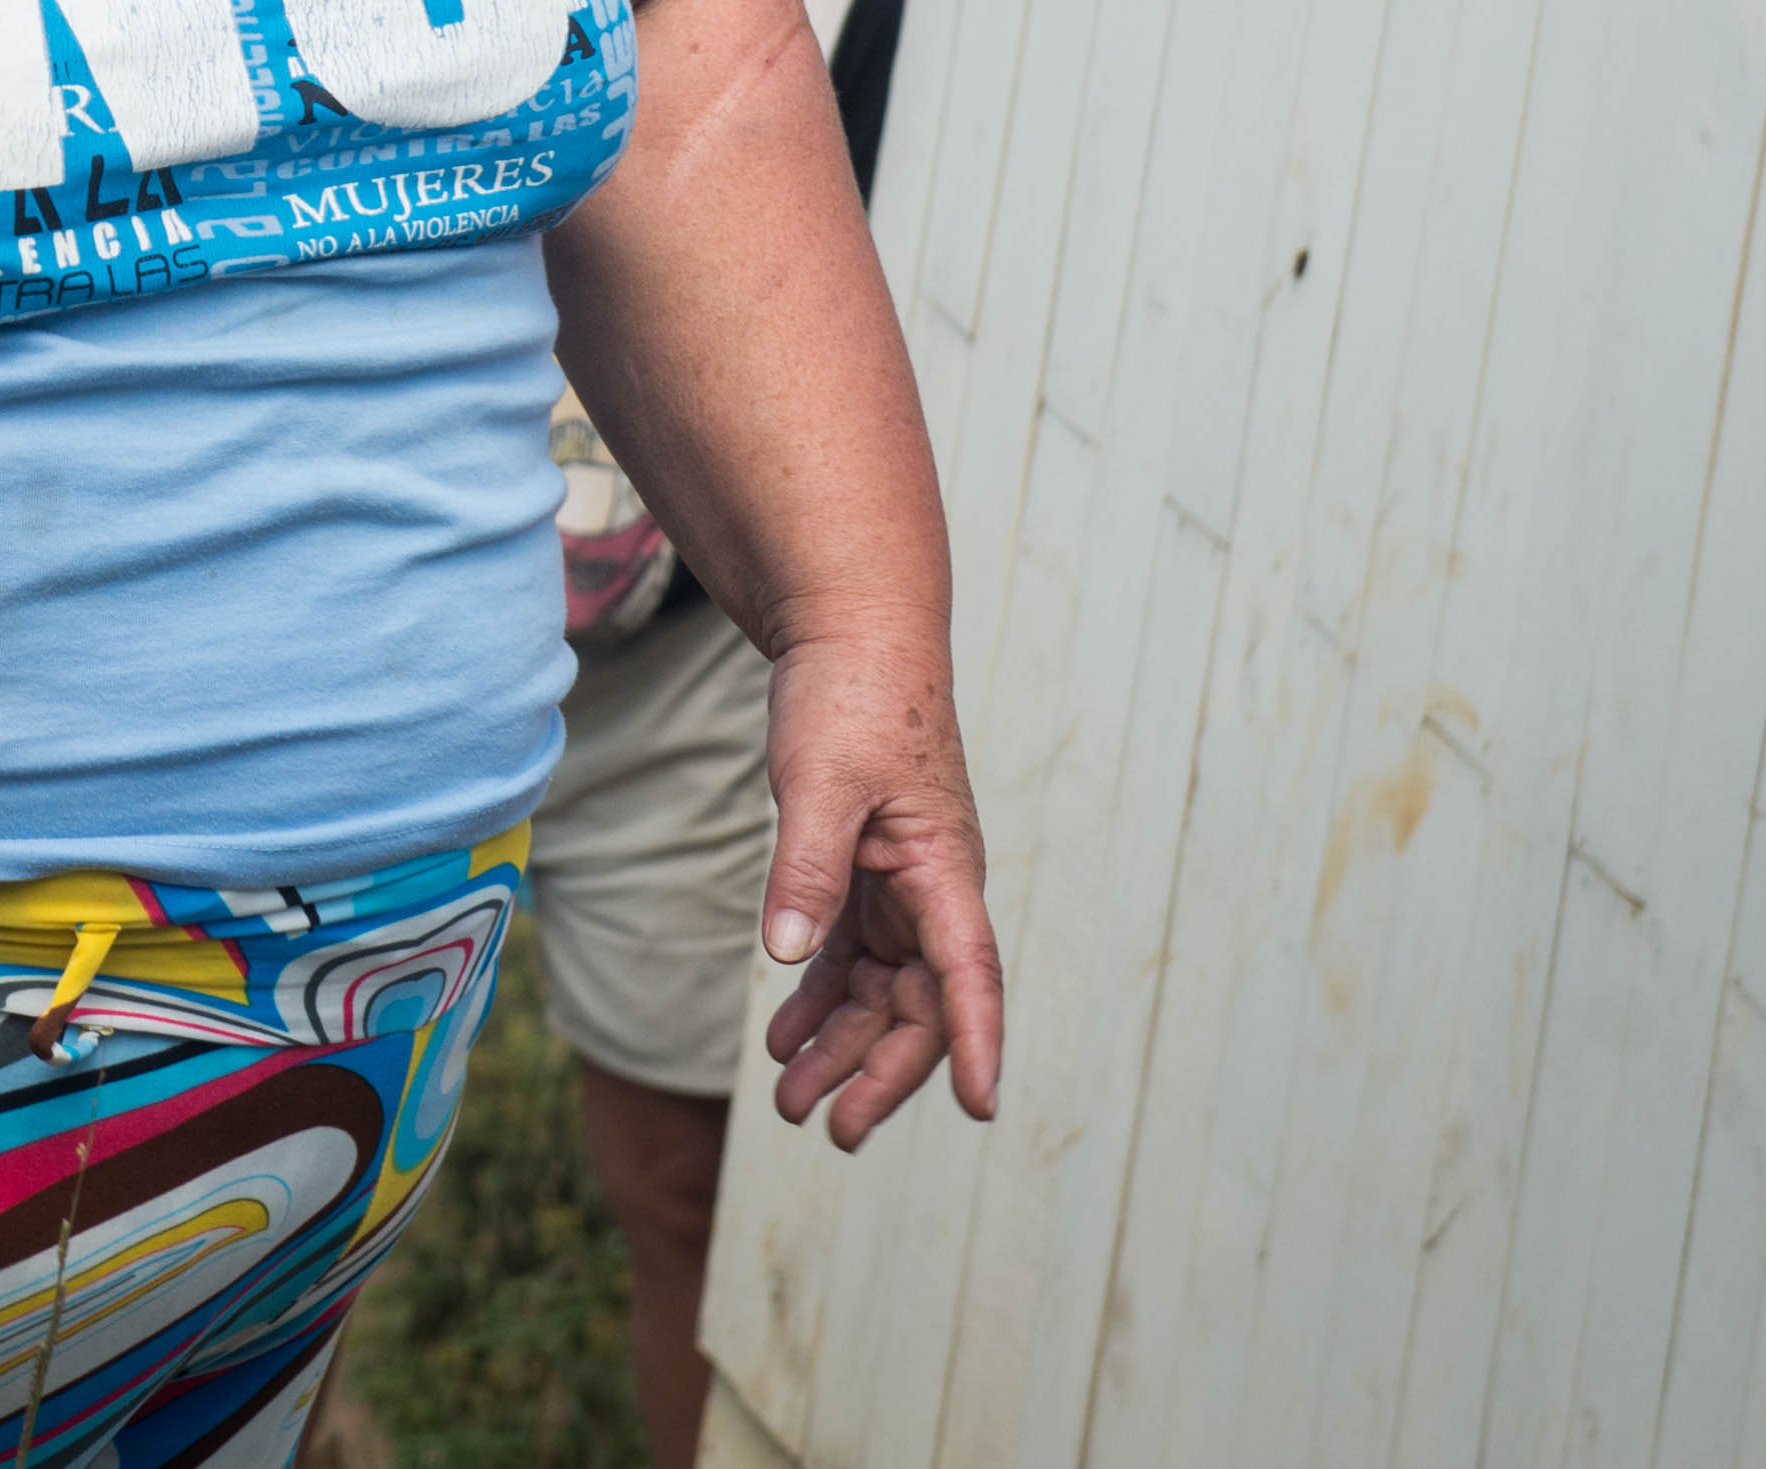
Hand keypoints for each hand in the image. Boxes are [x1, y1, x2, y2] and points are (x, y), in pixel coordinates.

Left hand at [753, 630, 1003, 1145]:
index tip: (982, 1107)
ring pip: (881, 992)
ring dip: (841, 1048)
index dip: (976, 1040)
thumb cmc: (851, 699)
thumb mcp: (819, 780)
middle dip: (881, 1071)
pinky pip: (848, 957)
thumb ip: (806, 867)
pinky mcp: (865, 874)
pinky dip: (818, 999)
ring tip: (791, 1104)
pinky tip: (783, 1040)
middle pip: (921, 1004)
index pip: (970, 973)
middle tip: (831, 1130)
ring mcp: (901, 886)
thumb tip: (786, 955)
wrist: (849, 635)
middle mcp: (933, 890)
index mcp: (944, 870)